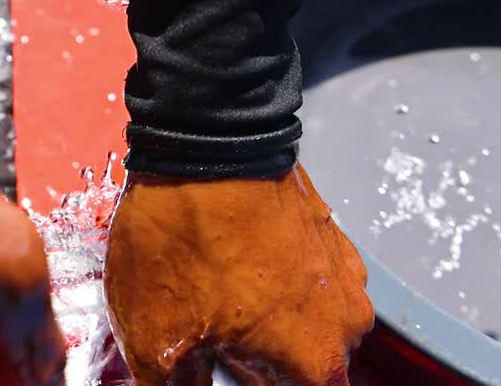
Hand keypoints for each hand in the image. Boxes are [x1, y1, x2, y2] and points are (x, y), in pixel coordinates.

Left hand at [103, 163, 372, 385]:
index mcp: (314, 364)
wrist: (205, 140)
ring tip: (208, 297)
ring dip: (261, 328)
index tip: (213, 371)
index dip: (241, 384)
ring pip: (300, 328)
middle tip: (202, 338)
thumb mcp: (155, 340)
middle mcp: (345, 326)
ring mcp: (343, 277)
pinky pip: (303, 284)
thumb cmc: (184, 237)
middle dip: (250, 366)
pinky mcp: (329, 238)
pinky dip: (269, 287)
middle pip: (296, 374)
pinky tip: (226, 266)